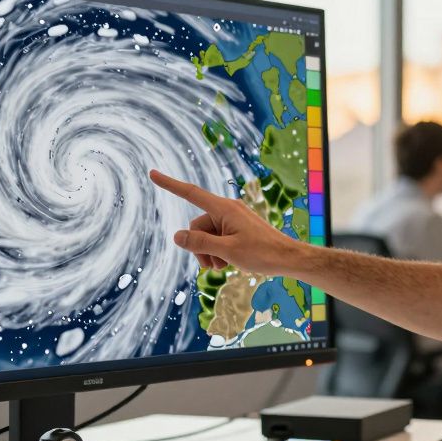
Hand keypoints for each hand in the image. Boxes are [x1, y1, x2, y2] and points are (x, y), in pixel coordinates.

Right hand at [148, 170, 304, 275]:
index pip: (190, 193)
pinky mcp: (237, 229)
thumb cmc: (262, 253)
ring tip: (224, 266)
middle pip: (197, 226)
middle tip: (213, 266)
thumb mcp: (227, 251)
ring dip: (209, 253)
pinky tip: (229, 263)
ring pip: (206, 235)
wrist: (288, 258)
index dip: (170, 184)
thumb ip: (200, 243)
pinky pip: (218, 238)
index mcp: (224, 209)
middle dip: (200, 247)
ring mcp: (233, 219)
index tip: (153, 173)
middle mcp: (227, 210)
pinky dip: (218, 251)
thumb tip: (176, 237)